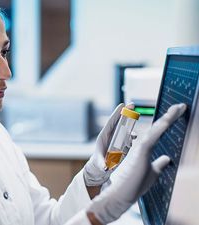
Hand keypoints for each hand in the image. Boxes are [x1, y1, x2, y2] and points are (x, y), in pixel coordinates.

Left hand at [83, 103, 135, 186]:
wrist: (101, 168)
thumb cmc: (98, 164)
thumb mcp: (99, 164)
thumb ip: (102, 165)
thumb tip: (105, 168)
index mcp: (103, 137)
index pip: (110, 122)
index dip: (116, 113)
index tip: (122, 105)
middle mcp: (110, 136)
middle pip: (119, 122)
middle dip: (125, 113)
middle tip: (132, 104)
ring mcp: (116, 139)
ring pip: (124, 129)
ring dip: (130, 126)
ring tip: (134, 129)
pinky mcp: (121, 143)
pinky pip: (127, 137)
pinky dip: (131, 136)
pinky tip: (134, 137)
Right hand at [86, 103, 186, 224]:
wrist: (121, 194)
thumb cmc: (133, 185)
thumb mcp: (152, 173)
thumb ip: (158, 164)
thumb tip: (166, 158)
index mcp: (144, 149)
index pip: (158, 133)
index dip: (168, 123)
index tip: (178, 114)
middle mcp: (142, 145)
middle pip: (158, 128)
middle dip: (170, 116)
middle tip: (181, 106)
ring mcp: (140, 147)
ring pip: (156, 129)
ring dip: (168, 118)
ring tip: (178, 108)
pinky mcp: (141, 151)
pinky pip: (153, 136)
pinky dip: (161, 127)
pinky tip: (169, 119)